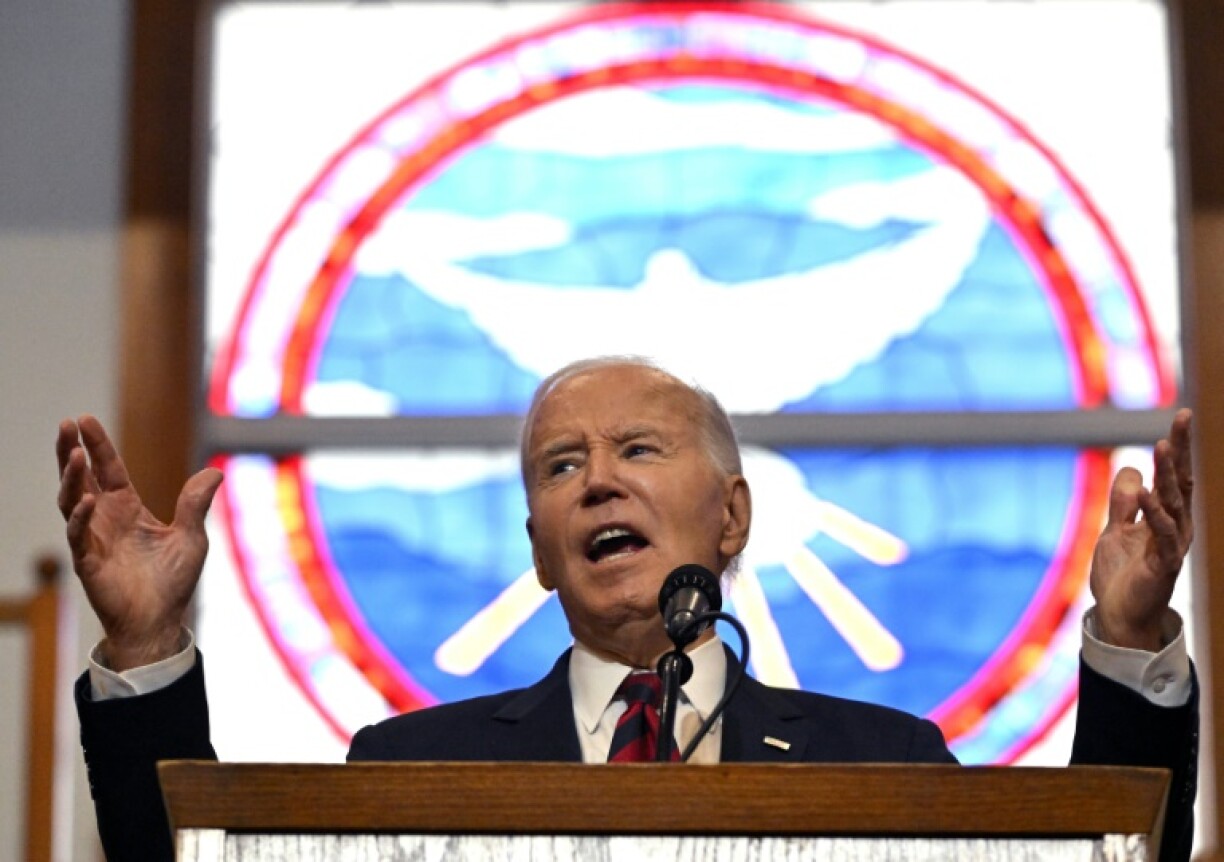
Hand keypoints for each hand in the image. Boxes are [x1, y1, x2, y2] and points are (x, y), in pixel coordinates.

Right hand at [56, 415, 222, 670]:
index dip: (97, 446)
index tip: (84, 420)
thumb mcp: (191, 537)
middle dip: (71, 451)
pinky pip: (77, 535)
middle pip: (81, 478)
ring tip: (73, 455)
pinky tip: (86, 500)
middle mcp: (105, 520)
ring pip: (71, 501)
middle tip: (66, 424)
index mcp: (127, 509)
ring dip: (71, 478)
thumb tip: (216, 471)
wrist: (161, 622)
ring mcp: (92, 539)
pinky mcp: (87, 562)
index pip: (108, 469)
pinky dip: (80, 517)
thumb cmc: (173, 581)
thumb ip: (196, 503)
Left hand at [1090, 408, 1192, 650]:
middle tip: (1183, 417)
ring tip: (1162, 445)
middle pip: (1179, 482)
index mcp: (1166, 518)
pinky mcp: (1162, 565)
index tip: (1181, 416)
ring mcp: (1171, 546)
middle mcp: (1175, 527)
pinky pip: (1161, 534)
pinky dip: (1153, 512)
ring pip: (1173, 503)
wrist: (1118, 616)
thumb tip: (1132, 470)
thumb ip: (1124, 504)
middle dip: (1181, 450)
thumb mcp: (1116, 531)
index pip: (1173, 476)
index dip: (1178, 447)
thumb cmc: (1122, 576)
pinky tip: (1145, 492)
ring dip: (1167, 474)